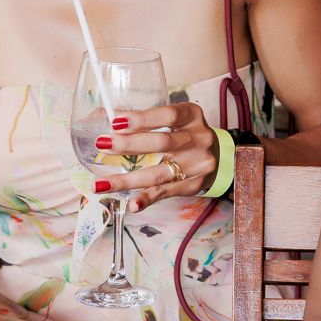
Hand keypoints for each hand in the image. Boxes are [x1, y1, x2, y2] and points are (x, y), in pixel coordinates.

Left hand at [92, 102, 220, 211]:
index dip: (142, 118)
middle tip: (102, 144)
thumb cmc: (188, 132)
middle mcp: (198, 139)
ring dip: (127, 180)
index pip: (168, 115)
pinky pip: (165, 193)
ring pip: (159, 173)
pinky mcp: (192, 185)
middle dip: (129, 145)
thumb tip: (109, 118)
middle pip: (162, 143)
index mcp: (192, 116)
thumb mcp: (179, 118)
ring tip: (100, 184)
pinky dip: (147, 199)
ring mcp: (196, 165)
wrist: (221, 156)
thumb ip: (150, 119)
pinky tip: (132, 204)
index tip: (115, 121)